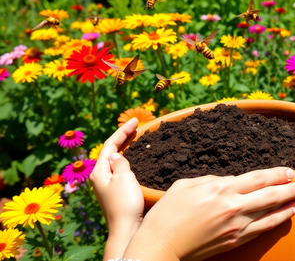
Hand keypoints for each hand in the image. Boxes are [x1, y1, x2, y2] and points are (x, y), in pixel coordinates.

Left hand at [90, 117, 143, 258]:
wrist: (127, 230)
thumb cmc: (125, 205)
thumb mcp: (124, 179)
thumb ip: (120, 163)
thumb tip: (117, 155)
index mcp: (99, 172)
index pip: (110, 145)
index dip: (123, 130)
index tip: (136, 120)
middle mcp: (101, 177)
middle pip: (111, 151)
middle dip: (123, 136)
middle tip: (137, 125)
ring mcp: (109, 185)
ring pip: (117, 160)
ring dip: (127, 147)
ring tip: (137, 137)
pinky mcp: (118, 192)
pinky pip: (122, 169)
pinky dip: (130, 160)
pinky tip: (138, 159)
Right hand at [123, 168, 294, 260]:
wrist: (161, 246)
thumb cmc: (168, 213)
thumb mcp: (186, 185)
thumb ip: (211, 179)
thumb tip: (230, 180)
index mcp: (221, 190)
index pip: (257, 179)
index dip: (276, 174)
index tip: (288, 171)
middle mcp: (233, 208)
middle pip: (269, 196)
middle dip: (287, 189)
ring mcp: (235, 227)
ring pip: (269, 215)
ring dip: (287, 206)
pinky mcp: (233, 241)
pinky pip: (260, 230)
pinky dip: (276, 223)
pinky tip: (284, 217)